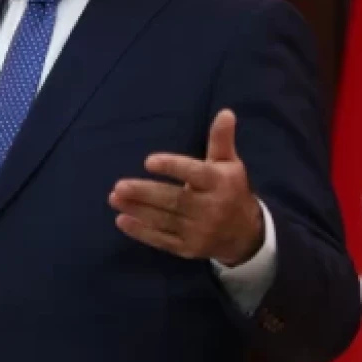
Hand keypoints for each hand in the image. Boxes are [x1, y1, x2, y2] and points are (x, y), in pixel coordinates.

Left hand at [108, 109, 264, 265]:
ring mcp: (199, 231)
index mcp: (220, 183)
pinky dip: (142, 232)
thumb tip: (225, 112)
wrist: (246, 235)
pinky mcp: (189, 249)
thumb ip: (221, 140)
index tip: (148, 161)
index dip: (172, 167)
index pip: (195, 174)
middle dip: (145, 193)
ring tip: (114, 199)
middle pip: (174, 199)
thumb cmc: (230, 190)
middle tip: (119, 186)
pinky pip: (162, 240)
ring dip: (137, 210)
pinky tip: (122, 221)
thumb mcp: (229, 164)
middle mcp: (211, 208)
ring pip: (164, 220)